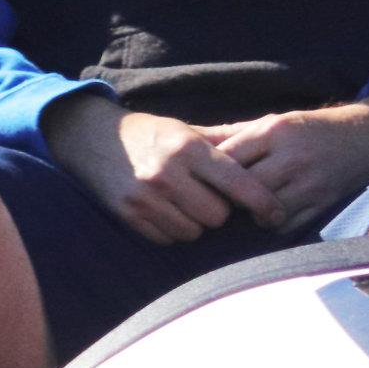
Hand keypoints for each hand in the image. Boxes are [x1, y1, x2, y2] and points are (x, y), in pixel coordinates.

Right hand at [44, 94, 284, 242]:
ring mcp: (146, 197)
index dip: (262, 201)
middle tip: (210, 198)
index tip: (276, 213)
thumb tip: (264, 136)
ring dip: (195, 223)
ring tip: (185, 203)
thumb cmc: (150, 133)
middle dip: (220, 211)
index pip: (236, 182)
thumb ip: (224, 139)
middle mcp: (168, 173)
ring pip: (193, 231)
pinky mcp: (129, 215)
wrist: (92, 138)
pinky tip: (166, 211)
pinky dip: (172, 230)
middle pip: (217, 216)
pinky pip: (167, 239)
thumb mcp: (185, 128)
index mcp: (188, 148)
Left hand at [208, 96, 368, 231]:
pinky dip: (275, 224)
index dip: (213, 174)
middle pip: (245, 188)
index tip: (205, 181)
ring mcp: (310, 182)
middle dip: (231, 197)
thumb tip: (191, 141)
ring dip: (253, 214)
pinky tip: (272, 215)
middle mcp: (292, 156)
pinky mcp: (323, 202)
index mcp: (275, 131)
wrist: (365, 138)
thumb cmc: (310, 130)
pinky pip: (287, 225)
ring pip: (265, 211)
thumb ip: (233, 134)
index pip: (229, 158)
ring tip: (248, 209)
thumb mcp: (274, 122)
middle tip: (222, 201)